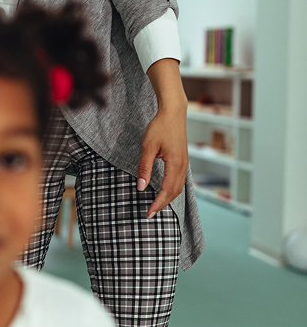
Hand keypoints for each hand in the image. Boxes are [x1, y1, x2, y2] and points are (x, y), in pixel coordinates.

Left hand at [138, 59, 187, 218]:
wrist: (174, 112)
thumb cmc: (160, 126)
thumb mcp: (148, 147)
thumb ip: (144, 168)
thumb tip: (141, 187)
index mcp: (175, 164)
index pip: (167, 191)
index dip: (157, 204)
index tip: (148, 213)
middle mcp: (183, 166)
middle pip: (175, 192)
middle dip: (163, 205)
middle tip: (150, 214)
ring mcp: (185, 164)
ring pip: (179, 188)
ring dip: (168, 199)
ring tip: (156, 206)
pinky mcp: (183, 160)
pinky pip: (180, 181)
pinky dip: (172, 190)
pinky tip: (164, 192)